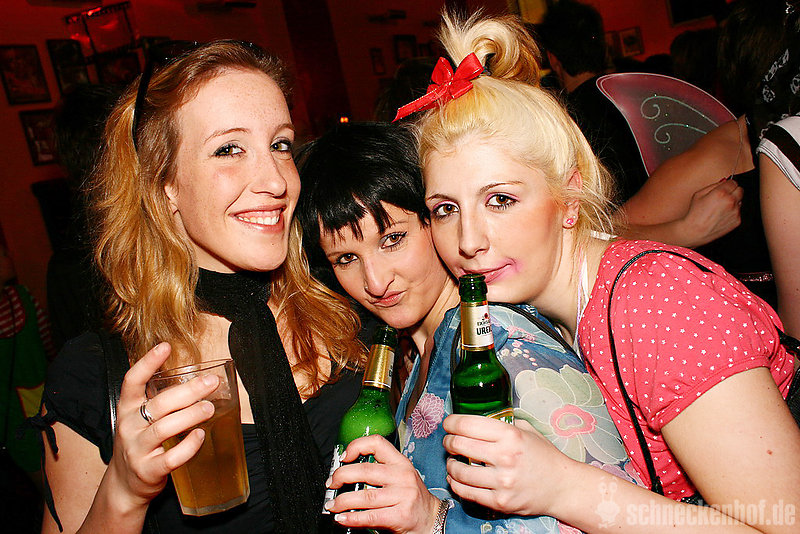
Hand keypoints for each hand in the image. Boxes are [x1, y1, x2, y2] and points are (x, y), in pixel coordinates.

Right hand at [106, 343, 218, 508]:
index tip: (165, 346)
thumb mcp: (141, 419)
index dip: (147, 363)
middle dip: (188, 390)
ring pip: (164, 428)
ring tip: (209, 408)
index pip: (132, 381)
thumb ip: (161, 402)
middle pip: (158, 404)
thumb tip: (197, 379)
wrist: (125, 485)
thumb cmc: (141, 444)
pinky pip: (170, 457)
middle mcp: (128, 427)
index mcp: (127, 409)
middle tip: (211, 382)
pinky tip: (200, 435)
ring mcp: (136, 450)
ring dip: (190, 415)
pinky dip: (188, 446)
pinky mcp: (148, 470)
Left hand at [325, 434, 441, 533]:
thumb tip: (347, 473)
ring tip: (332, 505)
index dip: (356, 446)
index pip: (377, 443)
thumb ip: (379, 471)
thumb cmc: (412, 498)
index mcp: (401, 462)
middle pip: (364, 470)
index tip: (343, 457)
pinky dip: (352, 518)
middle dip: (341, 476)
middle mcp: (402, 476)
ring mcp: (402, 496)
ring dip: (342, 501)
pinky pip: (370, 516)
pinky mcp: (400, 516)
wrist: (432, 519)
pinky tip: (342, 518)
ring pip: (364, 496)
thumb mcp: (400, 476)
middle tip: (332, 484)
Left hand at [442, 414, 574, 516]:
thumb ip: (503, 423)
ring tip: (452, 461)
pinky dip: (455, 483)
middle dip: (448, 442)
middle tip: (448, 442)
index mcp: (510, 435)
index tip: (448, 424)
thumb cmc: (544, 456)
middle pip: (459, 445)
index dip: (451, 423)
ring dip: (449, 464)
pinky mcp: (500, 502)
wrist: (562, 487)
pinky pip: (466, 492)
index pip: (467, 425)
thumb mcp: (527, 431)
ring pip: (459, 471)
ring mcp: (502, 482)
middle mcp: (505, 457)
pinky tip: (455, 478)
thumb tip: (477, 419)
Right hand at [679, 178, 742, 247]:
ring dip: (733, 202)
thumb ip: (713, 185)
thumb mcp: (699, 194)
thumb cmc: (695, 214)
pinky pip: (738, 212)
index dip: (728, 185)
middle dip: (733, 191)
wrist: (696, 231)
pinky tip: (721, 216)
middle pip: (740, 190)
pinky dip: (732, 213)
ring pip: (740, 201)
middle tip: (724, 197)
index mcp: (721, 192)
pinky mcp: (737, 220)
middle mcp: (730, 201)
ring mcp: (735, 211)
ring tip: (720, 209)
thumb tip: (724, 181)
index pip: (733, 182)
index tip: (725, 188)